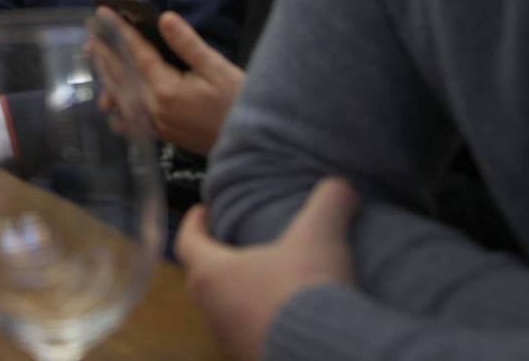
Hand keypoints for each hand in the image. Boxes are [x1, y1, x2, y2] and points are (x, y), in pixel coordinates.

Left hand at [94, 7, 244, 155]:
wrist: (251, 146)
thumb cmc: (238, 104)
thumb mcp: (218, 68)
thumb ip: (187, 44)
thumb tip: (165, 19)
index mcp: (166, 89)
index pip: (135, 52)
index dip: (119, 30)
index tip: (103, 13)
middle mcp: (152, 108)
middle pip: (119, 74)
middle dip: (103, 50)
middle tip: (90, 31)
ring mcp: (153, 124)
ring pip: (119, 96)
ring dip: (105, 75)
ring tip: (95, 57)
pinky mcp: (158, 135)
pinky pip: (127, 119)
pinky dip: (116, 105)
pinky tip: (111, 98)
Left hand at [176, 178, 359, 360]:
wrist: (325, 355)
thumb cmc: (305, 291)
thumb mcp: (320, 236)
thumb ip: (328, 203)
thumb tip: (340, 185)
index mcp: (212, 274)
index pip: (188, 242)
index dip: (194, 223)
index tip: (202, 212)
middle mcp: (212, 311)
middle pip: (204, 280)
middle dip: (218, 261)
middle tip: (235, 247)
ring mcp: (229, 342)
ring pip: (225, 313)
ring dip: (240, 298)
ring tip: (266, 284)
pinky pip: (250, 338)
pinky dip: (261, 325)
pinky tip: (287, 320)